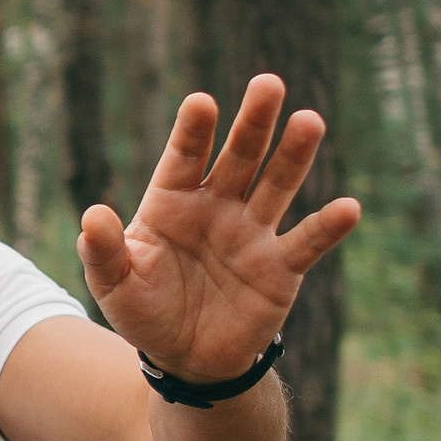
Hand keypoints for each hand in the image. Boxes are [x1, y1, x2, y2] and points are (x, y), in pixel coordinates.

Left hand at [80, 75, 360, 382]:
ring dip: (294, 155)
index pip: (184, 158)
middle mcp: (218, 207)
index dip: (193, 132)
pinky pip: (307, 242)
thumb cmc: (145, 310)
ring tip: (309, 121)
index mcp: (173, 202)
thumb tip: (92, 216)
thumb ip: (102, 251)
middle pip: (238, 157)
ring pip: (277, 185)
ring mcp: (252, 233)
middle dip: (253, 123)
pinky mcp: (281, 268)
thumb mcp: (114, 284)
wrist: (185, 356)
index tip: (201, 102)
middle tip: (268, 84)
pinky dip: (327, 226)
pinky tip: (348, 208)